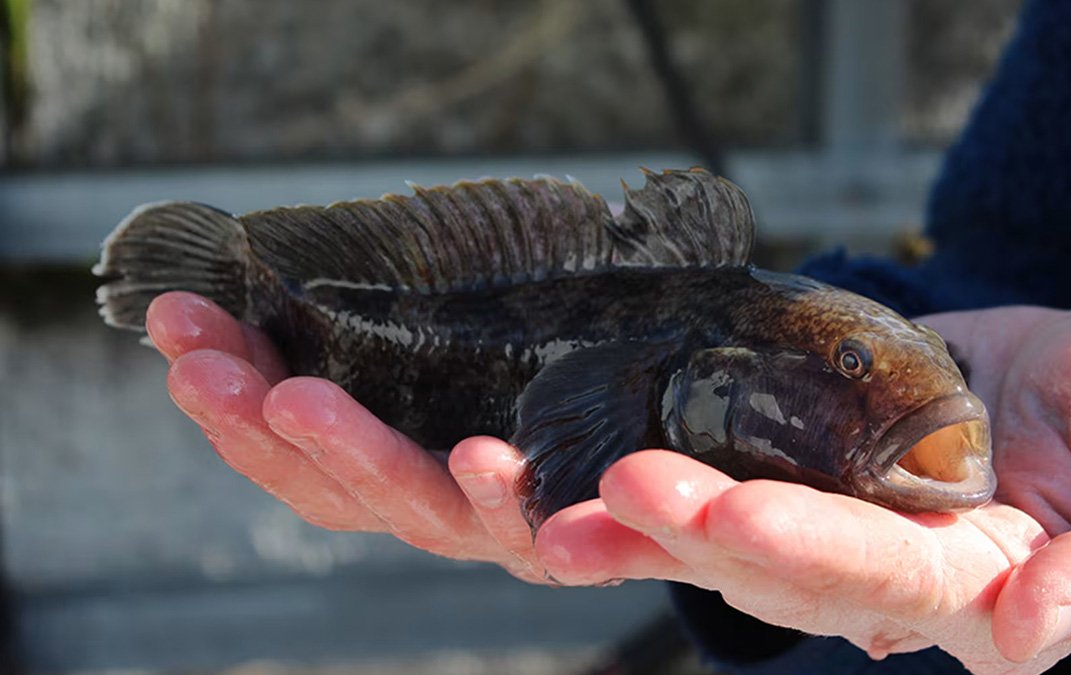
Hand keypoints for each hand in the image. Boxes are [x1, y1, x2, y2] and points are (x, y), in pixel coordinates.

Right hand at [145, 291, 549, 583]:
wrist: (631, 468)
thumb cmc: (529, 400)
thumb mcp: (449, 352)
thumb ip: (379, 324)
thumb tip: (297, 251)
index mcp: (375, 463)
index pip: (281, 435)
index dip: (222, 389)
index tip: (176, 320)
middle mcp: (413, 503)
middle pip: (319, 477)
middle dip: (249, 421)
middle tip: (200, 367)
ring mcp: (477, 523)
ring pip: (405, 501)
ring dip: (347, 450)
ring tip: (297, 398)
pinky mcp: (549, 530)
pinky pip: (524, 521)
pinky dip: (499, 494)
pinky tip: (486, 457)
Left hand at [532, 307, 1070, 672]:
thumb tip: (1040, 634)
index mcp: (979, 593)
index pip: (881, 579)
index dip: (806, 548)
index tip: (732, 514)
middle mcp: (894, 572)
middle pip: (780, 563)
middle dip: (692, 530)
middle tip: (608, 491)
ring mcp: (848, 516)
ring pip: (733, 529)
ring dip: (644, 520)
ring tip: (544, 501)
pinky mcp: (818, 461)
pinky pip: (734, 465)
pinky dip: (664, 466)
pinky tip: (581, 458)